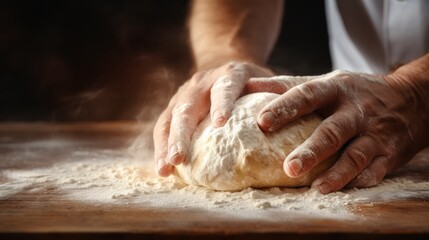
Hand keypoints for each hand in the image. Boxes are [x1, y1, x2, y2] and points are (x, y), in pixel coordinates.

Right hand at [153, 61, 272, 176]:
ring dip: (166, 144)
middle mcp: (202, 82)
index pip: (225, 87)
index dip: (222, 103)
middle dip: (182, 134)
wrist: (227, 66)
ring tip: (164, 169)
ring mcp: (184, 93)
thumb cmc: (253, 83)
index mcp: (229, 74)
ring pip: (170, 118)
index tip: (221, 123)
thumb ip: (276, 97)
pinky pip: (163, 126)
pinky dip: (161, 147)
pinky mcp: (174, 106)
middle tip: (180, 159)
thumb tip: (291, 124)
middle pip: (187, 106)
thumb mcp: (267, 81)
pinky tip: (162, 169)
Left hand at [246, 70, 428, 192]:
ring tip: (317, 187)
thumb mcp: (325, 82)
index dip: (285, 108)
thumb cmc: (354, 93)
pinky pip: (376, 170)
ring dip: (337, 173)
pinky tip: (344, 190)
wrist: (410, 98)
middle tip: (289, 168)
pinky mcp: (390, 153)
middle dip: (311, 150)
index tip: (262, 122)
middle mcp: (355, 110)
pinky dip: (360, 181)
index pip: (307, 96)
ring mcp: (374, 133)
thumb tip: (248, 85)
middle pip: (332, 131)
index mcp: (335, 89)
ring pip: (355, 155)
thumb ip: (287, 85)